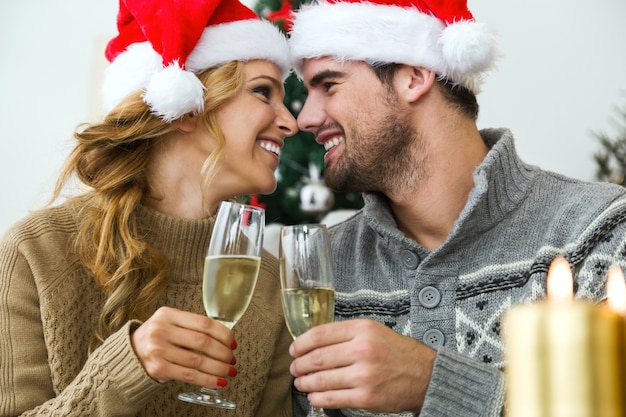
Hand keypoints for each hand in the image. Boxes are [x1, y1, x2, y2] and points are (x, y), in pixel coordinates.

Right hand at [131, 306, 236, 387]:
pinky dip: (207, 379)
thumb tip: (224, 338)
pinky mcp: (158, 368)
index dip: (223, 334)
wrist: (129, 354)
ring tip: (229, 371)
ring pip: (198, 361)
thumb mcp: (169, 323)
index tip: (233, 343)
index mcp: (168, 314)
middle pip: (203, 342)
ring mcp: (158, 350)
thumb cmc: (156, 337)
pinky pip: (189, 375)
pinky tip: (218, 381)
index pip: (204, 323)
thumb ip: (191, 326)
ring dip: (219, 368)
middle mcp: (161, 330)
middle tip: (232, 359)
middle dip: (223, 353)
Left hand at [289, 319, 435, 413]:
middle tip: (295, 367)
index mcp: (363, 329)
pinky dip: (318, 398)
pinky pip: (332, 398)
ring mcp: (364, 375)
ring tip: (301, 383)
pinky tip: (314, 396)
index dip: (301, 343)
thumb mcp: (375, 331)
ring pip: (321, 379)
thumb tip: (316, 342)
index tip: (294, 349)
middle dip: (300, 364)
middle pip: (317, 357)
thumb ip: (348, 333)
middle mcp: (362, 350)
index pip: (321, 334)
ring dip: (305, 382)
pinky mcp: (366, 397)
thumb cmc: (400, 353)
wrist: (426, 376)